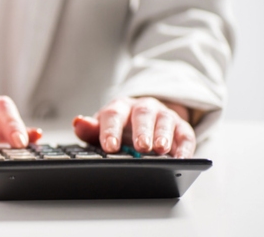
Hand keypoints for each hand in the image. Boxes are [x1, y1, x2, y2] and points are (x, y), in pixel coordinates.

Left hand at [72, 97, 195, 157]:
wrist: (144, 120)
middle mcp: (142, 108)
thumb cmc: (121, 128)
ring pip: (165, 121)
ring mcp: (163, 116)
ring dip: (163, 134)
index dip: (111, 130)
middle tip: (140, 146)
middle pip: (142, 115)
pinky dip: (184, 147)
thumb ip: (90, 129)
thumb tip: (78, 122)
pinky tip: (181, 157)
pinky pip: (185, 135)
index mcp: (120, 107)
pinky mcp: (181, 127)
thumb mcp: (103, 128)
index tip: (110, 146)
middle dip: (142, 130)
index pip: (113, 114)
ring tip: (161, 149)